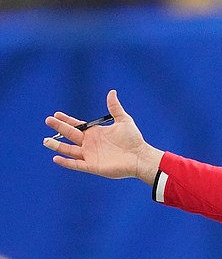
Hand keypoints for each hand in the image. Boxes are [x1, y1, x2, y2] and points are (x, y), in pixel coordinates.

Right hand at [43, 90, 163, 184]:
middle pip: (70, 135)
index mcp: (96, 133)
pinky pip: (76, 165)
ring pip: (69, 151)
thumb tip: (112, 92)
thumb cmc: (134, 140)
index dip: (66, 120)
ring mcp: (90, 155)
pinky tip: (56, 158)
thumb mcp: (124, 120)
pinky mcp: (93, 166)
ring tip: (46, 141)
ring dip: (57, 146)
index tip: (56, 114)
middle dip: (59, 128)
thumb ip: (115, 108)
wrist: (140, 156)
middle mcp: (90, 144)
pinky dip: (66, 162)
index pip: (77, 126)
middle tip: (48, 120)